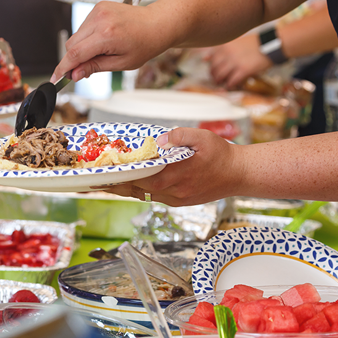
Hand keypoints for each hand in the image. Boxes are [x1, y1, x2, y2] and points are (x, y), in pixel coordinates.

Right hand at [51, 1, 166, 82]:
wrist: (156, 24)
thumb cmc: (144, 44)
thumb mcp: (121, 63)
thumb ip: (94, 68)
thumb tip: (75, 74)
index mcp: (107, 35)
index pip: (75, 54)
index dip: (63, 68)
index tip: (56, 78)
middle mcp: (100, 20)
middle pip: (71, 45)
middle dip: (73, 60)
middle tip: (83, 71)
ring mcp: (98, 11)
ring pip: (76, 36)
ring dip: (81, 49)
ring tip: (100, 54)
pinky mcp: (98, 8)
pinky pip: (83, 28)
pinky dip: (86, 38)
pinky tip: (100, 42)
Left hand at [104, 128, 243, 205]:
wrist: (240, 174)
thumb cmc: (222, 154)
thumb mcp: (202, 137)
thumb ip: (179, 136)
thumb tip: (159, 139)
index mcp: (176, 176)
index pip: (142, 179)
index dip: (121, 178)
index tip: (104, 177)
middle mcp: (173, 191)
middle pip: (138, 190)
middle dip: (117, 186)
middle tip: (97, 182)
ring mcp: (176, 199)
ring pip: (145, 195)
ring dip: (126, 189)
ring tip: (107, 184)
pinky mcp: (180, 201)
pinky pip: (155, 197)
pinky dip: (141, 191)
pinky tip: (131, 184)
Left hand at [206, 33, 271, 87]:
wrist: (271, 44)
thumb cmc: (254, 44)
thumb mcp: (235, 42)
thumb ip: (220, 50)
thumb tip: (204, 59)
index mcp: (225, 45)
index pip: (211, 60)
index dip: (212, 68)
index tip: (215, 71)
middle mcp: (227, 53)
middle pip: (213, 69)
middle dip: (214, 76)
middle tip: (218, 79)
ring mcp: (235, 62)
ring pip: (220, 76)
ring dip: (220, 82)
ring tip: (223, 83)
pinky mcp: (243, 70)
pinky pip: (231, 81)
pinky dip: (229, 85)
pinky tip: (232, 85)